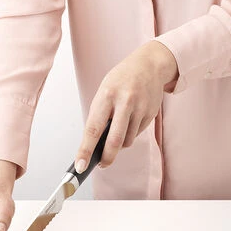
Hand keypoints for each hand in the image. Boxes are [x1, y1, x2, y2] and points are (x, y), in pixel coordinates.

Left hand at [75, 40, 177, 172]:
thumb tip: (94, 146)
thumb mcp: (104, 92)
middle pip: (114, 140)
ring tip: (118, 129)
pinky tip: (131, 120)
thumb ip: (100, 117)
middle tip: (101, 164)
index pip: (92, 129)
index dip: (85, 150)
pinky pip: (137, 134)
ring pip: (127, 141)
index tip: (80, 166)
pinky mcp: (151, 113)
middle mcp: (124, 102)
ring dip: (120, 144)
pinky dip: (130, 134)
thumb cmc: (121, 80)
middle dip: (106, 158)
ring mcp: (140, 108)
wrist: (149, 65)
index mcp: (106, 96)